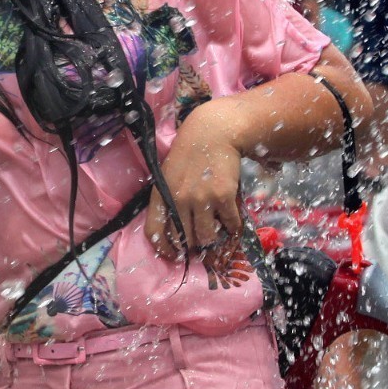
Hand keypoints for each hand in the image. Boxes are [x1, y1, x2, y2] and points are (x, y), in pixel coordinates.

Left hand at [144, 103, 243, 258]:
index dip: (164, 250)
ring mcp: (201, 199)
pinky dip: (233, 226)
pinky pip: (230, 224)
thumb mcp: (168, 175)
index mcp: (161, 195)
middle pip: (184, 240)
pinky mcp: (222, 196)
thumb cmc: (188, 154)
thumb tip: (175, 231)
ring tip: (216, 227)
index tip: (174, 255)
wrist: (212, 133)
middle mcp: (178, 200)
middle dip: (193, 245)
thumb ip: (168, 200)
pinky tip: (232, 218)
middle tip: (201, 239)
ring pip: (207, 238)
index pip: (154, 232)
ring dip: (213, 237)